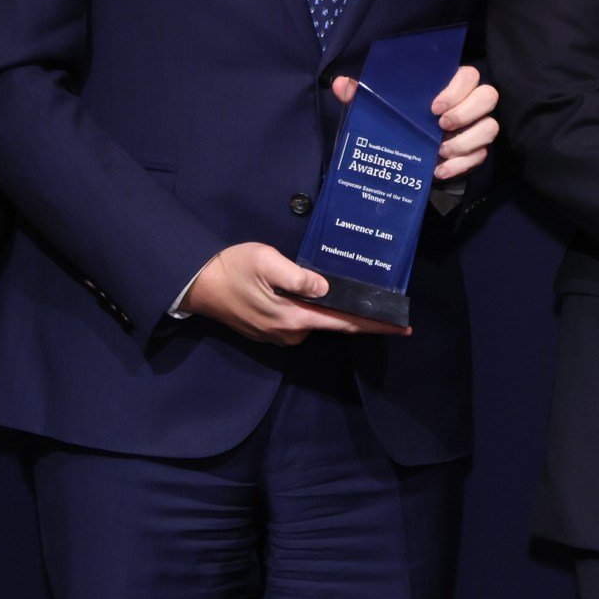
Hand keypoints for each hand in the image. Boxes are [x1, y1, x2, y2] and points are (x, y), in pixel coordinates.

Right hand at [181, 238, 399, 340]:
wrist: (196, 285)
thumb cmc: (231, 268)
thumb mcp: (267, 262)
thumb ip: (299, 277)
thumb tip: (326, 289)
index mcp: (293, 319)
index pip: (343, 324)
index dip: (375, 325)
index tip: (402, 327)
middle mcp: (290, 333)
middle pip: (334, 324)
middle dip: (359, 315)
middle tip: (385, 303)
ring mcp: (278, 335)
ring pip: (316, 322)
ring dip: (332, 310)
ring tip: (350, 292)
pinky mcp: (270, 331)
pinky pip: (301, 321)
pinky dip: (314, 310)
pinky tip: (317, 295)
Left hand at [325, 64, 500, 186]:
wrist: (404, 160)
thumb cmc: (396, 124)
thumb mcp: (376, 110)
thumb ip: (361, 96)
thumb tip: (341, 85)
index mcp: (449, 86)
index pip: (469, 75)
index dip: (457, 89)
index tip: (434, 107)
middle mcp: (468, 104)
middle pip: (489, 96)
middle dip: (467, 112)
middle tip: (441, 126)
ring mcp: (475, 129)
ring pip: (491, 127)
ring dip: (466, 141)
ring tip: (440, 151)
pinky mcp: (475, 153)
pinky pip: (480, 157)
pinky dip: (460, 166)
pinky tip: (438, 170)